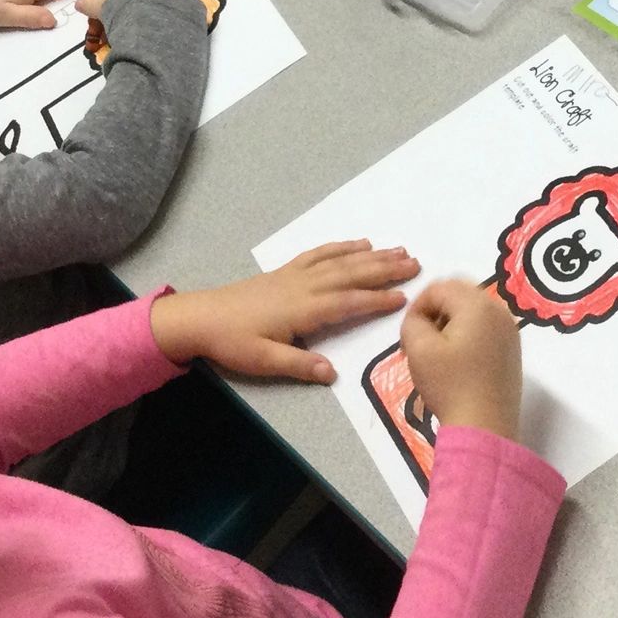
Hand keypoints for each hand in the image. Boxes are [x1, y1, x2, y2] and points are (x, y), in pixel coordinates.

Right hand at [77, 0, 168, 24]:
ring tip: (126, 30)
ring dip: (132, 11)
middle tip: (110, 22)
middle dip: (118, 3)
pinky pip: (154, 6)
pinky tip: (144, 30)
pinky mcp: (172, 0)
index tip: (97, 5)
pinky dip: (147, 16)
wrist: (157, 22)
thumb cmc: (124, 9)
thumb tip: (79, 2)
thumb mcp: (103, 8)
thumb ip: (91, 4)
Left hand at [150, 242, 419, 381]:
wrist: (200, 317)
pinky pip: (320, 253)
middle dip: (384, 270)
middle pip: (352, 274)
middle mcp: (305, 287)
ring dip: (371, 256)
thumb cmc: (233, 342)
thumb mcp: (264, 361)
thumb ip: (300, 365)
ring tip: (399, 251)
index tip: (405, 297)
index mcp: (303, 310)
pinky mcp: (287, 271)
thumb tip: (333, 374)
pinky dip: (342, 246)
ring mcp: (296, 275)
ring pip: (341, 261)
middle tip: (416, 263)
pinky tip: (359, 243)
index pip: (348, 303)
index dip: (377, 299)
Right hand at [400, 279, 520, 440]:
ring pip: (473, 310)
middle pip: (459, 294)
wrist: (484, 427)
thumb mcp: (419, 349)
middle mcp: (500, 311)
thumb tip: (419, 319)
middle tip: (419, 339)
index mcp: (478, 305)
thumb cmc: (450, 385)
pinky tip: (456, 360)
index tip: (408, 333)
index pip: (440, 288)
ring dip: (451, 321)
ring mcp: (510, 330)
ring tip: (435, 351)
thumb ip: (412, 321)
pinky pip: (486, 327)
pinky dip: (467, 333)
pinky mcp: (512, 349)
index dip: (418, 306)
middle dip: (435, 310)